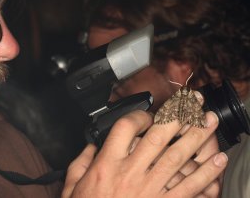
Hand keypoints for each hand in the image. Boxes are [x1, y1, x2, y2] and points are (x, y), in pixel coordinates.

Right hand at [62, 110, 226, 197]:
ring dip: (196, 137)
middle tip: (192, 102)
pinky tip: (218, 160)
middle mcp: (130, 173)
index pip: (126, 128)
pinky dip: (206, 173)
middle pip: (157, 137)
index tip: (147, 115)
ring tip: (209, 121)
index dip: (139, 115)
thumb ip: (80, 161)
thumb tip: (90, 146)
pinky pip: (188, 188)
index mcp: (107, 164)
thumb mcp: (72, 185)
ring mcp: (149, 189)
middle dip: (177, 116)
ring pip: (176, 157)